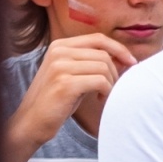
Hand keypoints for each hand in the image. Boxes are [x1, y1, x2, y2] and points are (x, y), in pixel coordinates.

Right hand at [7, 33, 136, 161]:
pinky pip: (100, 81)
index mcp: (60, 45)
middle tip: (112, 87)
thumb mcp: (72, 73)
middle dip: (115, 71)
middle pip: (103, 54)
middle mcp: (59, 52)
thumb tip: (123, 57)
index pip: (98, 39)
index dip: (118, 48)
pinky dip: (107, 91)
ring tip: (104, 94)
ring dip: (111, 83)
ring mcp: (60, 66)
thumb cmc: (56, 100)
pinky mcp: (65, 83)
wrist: (31, 122)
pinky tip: (100, 99)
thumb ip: (91, 62)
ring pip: (104, 67)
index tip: (131, 61)